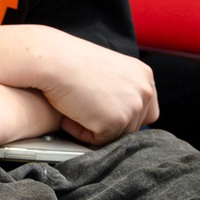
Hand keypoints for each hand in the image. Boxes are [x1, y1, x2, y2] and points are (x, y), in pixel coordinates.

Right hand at [18, 26, 158, 145]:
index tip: (105, 110)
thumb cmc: (70, 60)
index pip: (145, 109)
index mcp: (144, 75)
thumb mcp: (107, 69)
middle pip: (133, 125)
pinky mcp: (115, 122)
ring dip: (93, 127)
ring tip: (75, 107)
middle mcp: (144, 91)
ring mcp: (132, 107)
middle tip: (84, 108)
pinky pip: (97, 140)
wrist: (54, 59)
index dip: (123, 113)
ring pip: (116, 134)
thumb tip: (116, 108)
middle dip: (108, 122)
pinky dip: (80, 131)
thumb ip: (120, 88)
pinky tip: (69, 113)